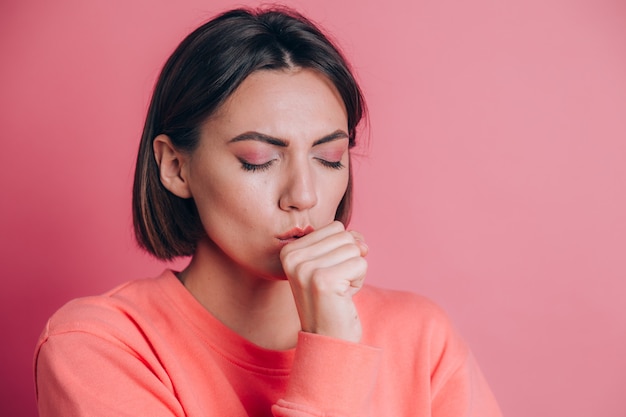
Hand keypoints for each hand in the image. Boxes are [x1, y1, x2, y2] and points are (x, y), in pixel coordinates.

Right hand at [280, 221, 367, 342]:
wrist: (328, 339)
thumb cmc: (333, 300)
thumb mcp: (334, 263)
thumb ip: (346, 241)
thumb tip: (361, 241)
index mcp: (289, 251)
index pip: (335, 227)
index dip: (341, 251)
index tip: (328, 275)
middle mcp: (292, 258)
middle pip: (345, 236)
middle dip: (349, 261)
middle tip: (335, 285)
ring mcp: (305, 269)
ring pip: (354, 249)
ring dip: (354, 272)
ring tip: (338, 291)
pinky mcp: (324, 280)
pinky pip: (360, 264)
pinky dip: (359, 282)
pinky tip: (343, 297)